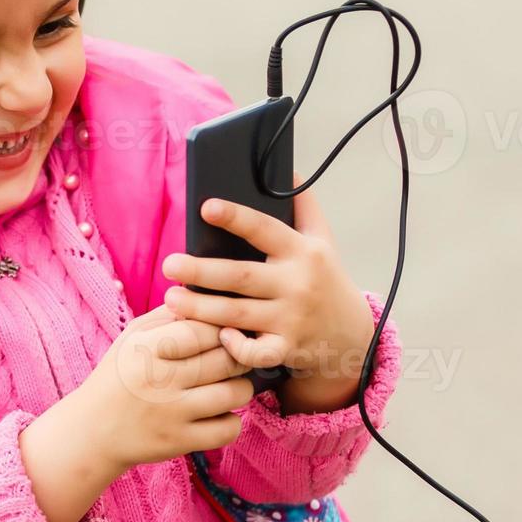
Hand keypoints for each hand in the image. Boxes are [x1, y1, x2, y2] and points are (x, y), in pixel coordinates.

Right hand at [69, 303, 256, 471]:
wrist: (92, 431)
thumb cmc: (120, 374)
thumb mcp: (133, 335)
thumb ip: (169, 314)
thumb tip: (207, 297)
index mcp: (148, 348)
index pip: (204, 329)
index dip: (223, 328)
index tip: (226, 331)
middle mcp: (160, 380)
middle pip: (225, 359)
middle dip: (238, 355)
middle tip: (235, 355)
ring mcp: (171, 414)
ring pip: (235, 393)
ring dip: (241, 386)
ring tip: (230, 383)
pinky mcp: (179, 442)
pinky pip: (228, 429)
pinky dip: (232, 421)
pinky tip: (219, 413)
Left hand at [160, 171, 376, 413]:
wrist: (351, 332)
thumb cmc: (325, 277)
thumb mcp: (322, 238)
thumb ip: (304, 204)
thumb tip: (287, 167)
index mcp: (301, 251)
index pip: (265, 229)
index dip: (236, 217)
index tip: (207, 207)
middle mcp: (296, 284)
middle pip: (241, 277)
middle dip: (202, 271)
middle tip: (169, 265)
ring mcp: (290, 319)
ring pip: (238, 315)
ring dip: (201, 309)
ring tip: (171, 299)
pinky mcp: (286, 349)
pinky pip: (255, 354)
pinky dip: (236, 348)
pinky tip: (216, 336)